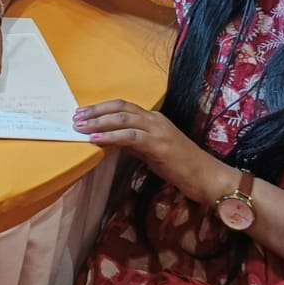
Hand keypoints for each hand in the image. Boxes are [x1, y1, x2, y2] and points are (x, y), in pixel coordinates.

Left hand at [73, 100, 230, 203]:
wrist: (207, 177)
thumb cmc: (182, 167)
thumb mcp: (153, 152)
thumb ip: (134, 144)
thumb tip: (110, 140)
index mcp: (154, 119)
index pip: (124, 107)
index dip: (101, 108)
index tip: (83, 113)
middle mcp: (155, 120)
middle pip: (121, 108)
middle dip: (96, 111)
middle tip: (76, 118)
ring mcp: (158, 130)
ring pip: (123, 119)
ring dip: (99, 122)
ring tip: (81, 128)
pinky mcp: (159, 145)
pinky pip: (131, 136)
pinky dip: (111, 136)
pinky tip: (96, 139)